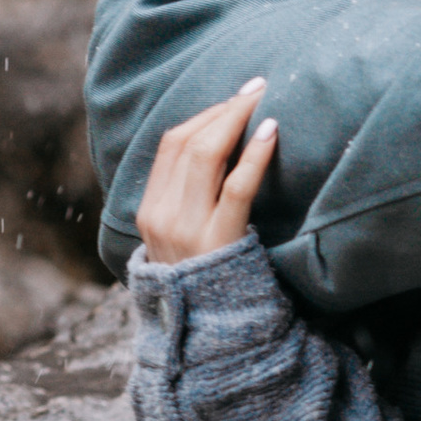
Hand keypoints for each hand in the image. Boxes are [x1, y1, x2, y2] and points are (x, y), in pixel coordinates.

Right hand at [135, 81, 278, 264]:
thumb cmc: (206, 281)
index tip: (234, 97)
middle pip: (188, 142)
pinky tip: (272, 131)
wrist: (209, 334)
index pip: (171, 144)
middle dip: (224, 108)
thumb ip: (186, 202)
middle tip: (256, 86)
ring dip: (238, 119)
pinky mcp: (219, 240)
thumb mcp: (180, 241)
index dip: (204, 114)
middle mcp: (161, 216)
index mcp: (149, 211)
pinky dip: (254, 154)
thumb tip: (219, 151)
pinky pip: (236, 186)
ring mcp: (187, 229)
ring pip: (207, 156)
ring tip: (265, 98)